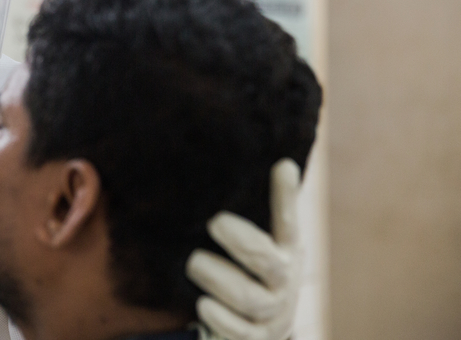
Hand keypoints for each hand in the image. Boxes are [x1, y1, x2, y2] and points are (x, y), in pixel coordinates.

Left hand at [186, 159, 302, 339]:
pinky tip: (203, 304)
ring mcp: (273, 313)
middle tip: (214, 222)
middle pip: (268, 261)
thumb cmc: (249, 274)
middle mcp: (284, 281)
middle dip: (240, 240)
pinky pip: (240, 331)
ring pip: (249, 298)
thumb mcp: (255, 242)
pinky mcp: (256, 338)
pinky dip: (218, 316)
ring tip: (195, 263)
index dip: (285, 196)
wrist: (256, 331)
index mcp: (286, 250)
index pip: (288, 221)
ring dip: (218, 277)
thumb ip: (258, 210)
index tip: (281, 166)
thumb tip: (273, 162)